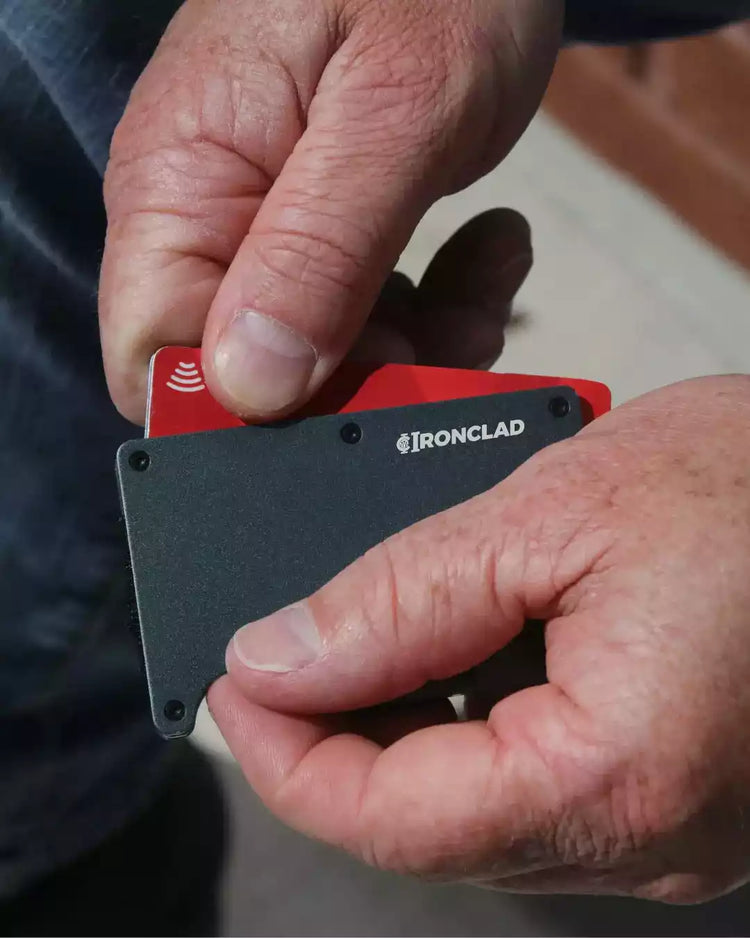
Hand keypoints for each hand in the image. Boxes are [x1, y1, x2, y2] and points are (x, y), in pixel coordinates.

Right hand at [99, 0, 560, 422]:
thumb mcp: (396, 112)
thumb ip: (319, 251)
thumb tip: (251, 386)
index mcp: (180, 188)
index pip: (158, 364)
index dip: (251, 411)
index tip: (363, 380)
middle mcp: (204, 221)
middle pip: (243, 379)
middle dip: (357, 383)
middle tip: (447, 335)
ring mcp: (262, 231)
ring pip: (317, 362)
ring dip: (417, 349)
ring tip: (487, 278)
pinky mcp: (320, 236)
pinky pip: (364, 320)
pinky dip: (437, 313)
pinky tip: (487, 252)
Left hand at [210, 375, 749, 902]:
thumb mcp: (556, 512)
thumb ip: (405, 596)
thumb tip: (280, 655)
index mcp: (616, 777)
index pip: (390, 821)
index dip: (285, 758)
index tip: (233, 686)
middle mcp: (648, 837)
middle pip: (425, 825)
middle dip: (333, 740)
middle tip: (281, 653)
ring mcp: (665, 826)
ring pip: (472, 810)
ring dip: (397, 730)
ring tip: (361, 640)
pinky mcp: (670, 790)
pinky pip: (530, 785)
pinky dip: (466, 727)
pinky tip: (448, 652)